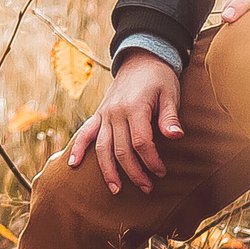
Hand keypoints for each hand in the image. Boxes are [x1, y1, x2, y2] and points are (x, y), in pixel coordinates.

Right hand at [66, 51, 181, 195]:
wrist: (141, 59)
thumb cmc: (160, 79)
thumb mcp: (170, 94)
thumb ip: (170, 117)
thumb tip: (176, 137)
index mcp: (134, 107)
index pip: (141, 143)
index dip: (151, 161)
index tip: (161, 172)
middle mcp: (115, 112)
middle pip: (121, 150)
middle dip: (134, 172)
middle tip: (147, 188)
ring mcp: (104, 114)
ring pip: (103, 147)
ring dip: (108, 170)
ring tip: (116, 189)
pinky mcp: (99, 114)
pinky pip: (85, 133)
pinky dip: (78, 148)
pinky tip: (73, 164)